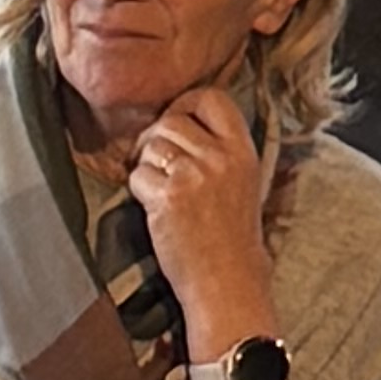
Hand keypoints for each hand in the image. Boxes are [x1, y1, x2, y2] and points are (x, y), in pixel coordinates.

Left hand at [126, 94, 277, 348]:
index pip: (212, 97)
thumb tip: (180, 121)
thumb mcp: (243, 181)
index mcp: (243, 150)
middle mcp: (219, 157)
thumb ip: (219, 150)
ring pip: (151, 145)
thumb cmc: (233, 238)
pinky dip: (137, 189)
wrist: (228, 282)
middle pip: (172, 120)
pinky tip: (152, 206)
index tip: (176, 120)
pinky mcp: (167, 198)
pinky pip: (137, 175)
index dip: (186, 103)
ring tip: (156, 186)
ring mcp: (193, 176)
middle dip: (156, 138)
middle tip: (156, 161)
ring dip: (145, 163)